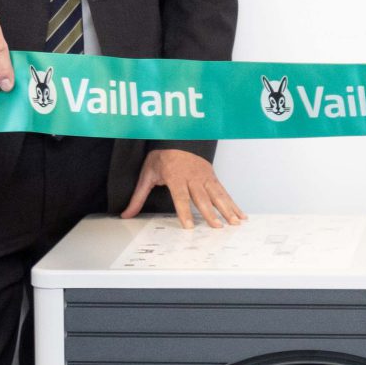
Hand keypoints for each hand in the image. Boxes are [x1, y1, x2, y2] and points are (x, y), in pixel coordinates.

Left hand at [123, 149, 245, 228]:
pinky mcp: (212, 176)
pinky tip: (240, 214)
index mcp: (175, 176)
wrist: (175, 136)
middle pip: (202, 198)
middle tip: (217, 227)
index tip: (190, 226)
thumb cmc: (161, 157)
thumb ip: (138, 197)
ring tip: (234, 223)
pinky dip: (233, 203)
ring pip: (217, 195)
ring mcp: (204, 176)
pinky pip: (224, 192)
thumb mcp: (146, 175)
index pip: (180, 197)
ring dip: (227, 209)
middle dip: (211, 214)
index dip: (185, 212)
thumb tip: (126, 214)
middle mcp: (192, 177)